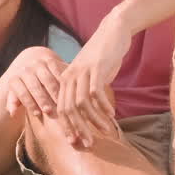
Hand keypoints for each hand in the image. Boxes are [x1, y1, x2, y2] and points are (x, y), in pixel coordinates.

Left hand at [4, 47, 66, 118]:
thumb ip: (14, 103)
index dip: (29, 103)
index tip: (37, 114)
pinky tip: (67, 91)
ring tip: (59, 103)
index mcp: (15, 79)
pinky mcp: (49, 60)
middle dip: (41, 99)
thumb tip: (12, 113)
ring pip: (46, 79)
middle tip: (49, 111)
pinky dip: (61, 82)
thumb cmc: (26, 88)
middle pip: (34, 86)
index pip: (22, 93)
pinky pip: (56, 71)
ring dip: (53, 92)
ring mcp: (38, 64)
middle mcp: (25, 69)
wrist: (34, 67)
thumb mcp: (17, 94)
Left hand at [57, 22, 129, 147]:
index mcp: (65, 80)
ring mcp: (82, 72)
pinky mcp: (96, 68)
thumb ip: (85, 93)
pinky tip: (112, 114)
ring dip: (94, 120)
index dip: (67, 127)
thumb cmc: (102, 56)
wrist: (113, 31)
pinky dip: (104, 106)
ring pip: (82, 103)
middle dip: (78, 129)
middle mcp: (69, 76)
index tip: (76, 142)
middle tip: (89, 143)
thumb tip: (86, 116)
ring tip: (106, 131)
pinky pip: (96, 92)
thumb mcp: (89, 75)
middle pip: (68, 109)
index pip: (61, 109)